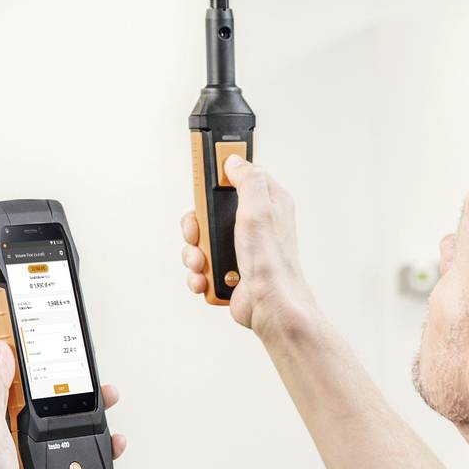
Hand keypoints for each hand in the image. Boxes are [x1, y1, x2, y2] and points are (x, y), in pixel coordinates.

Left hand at [0, 338, 123, 468]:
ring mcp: (31, 436)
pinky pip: (79, 439)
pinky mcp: (50, 456)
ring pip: (63, 406)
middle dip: (60, 362)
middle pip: (37, 378)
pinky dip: (98, 435)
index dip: (4, 330)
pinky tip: (112, 434)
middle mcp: (7, 416)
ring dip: (87, 398)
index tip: (18, 308)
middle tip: (78, 349)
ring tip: (106, 392)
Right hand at [179, 154, 312, 343]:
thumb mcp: (259, 210)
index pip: (236, 178)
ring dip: (195, 254)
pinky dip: (199, 273)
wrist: (271, 308)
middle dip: (196, 227)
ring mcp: (239, 247)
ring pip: (201, 240)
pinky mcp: (228, 269)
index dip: (216, 178)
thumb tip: (234, 161)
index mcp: (266, 203)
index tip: (202, 182)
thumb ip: (247, 180)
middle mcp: (253, 223)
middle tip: (198, 235)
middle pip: (208, 211)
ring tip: (203, 263)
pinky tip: (207, 278)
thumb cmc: (273, 264)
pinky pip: (201, 264)